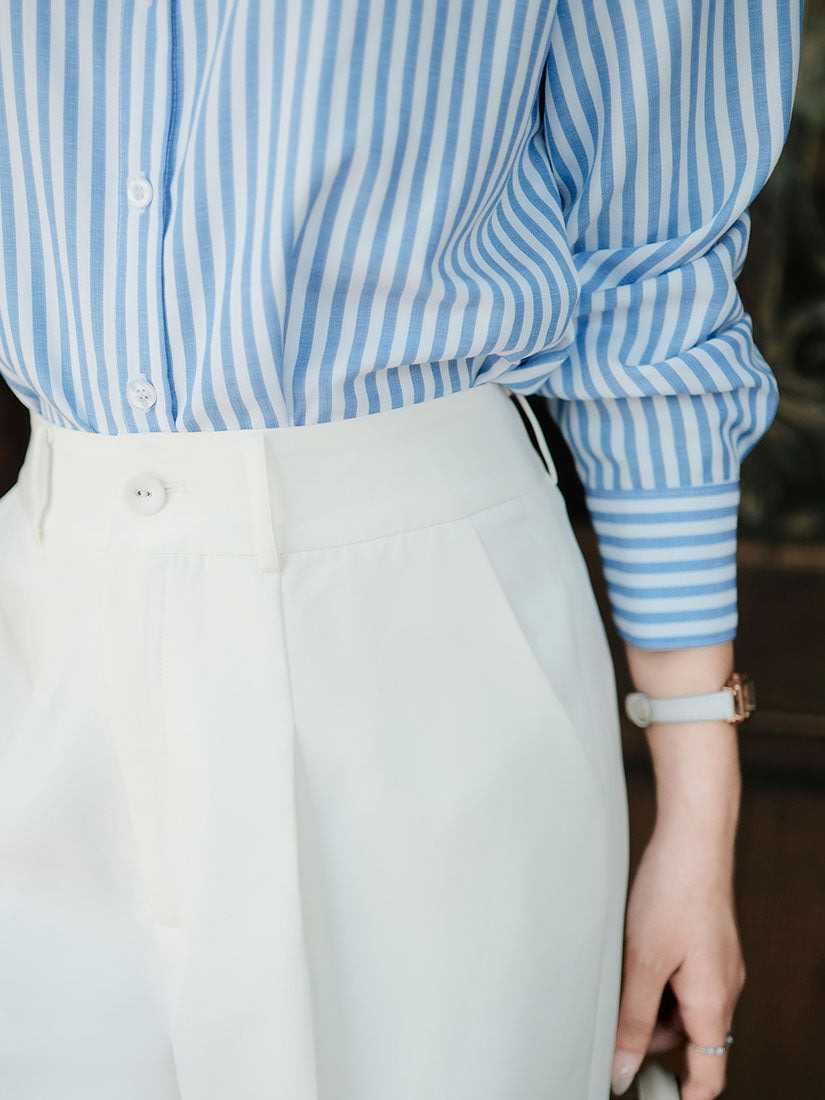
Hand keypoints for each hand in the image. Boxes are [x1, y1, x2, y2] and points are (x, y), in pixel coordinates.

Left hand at [610, 825, 745, 1098]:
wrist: (693, 839)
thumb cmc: (671, 894)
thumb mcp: (642, 962)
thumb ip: (632, 1020)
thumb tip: (623, 1070)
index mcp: (712, 1002)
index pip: (710, 1074)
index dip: (685, 1096)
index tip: (651, 1094)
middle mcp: (723, 988)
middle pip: (690, 1039)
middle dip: (651, 1038)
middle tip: (613, 1014)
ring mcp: (718, 964)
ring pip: (684, 1007)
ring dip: (652, 1003)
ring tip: (621, 970)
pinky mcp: (708, 944)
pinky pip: (685, 978)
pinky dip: (659, 978)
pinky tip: (634, 951)